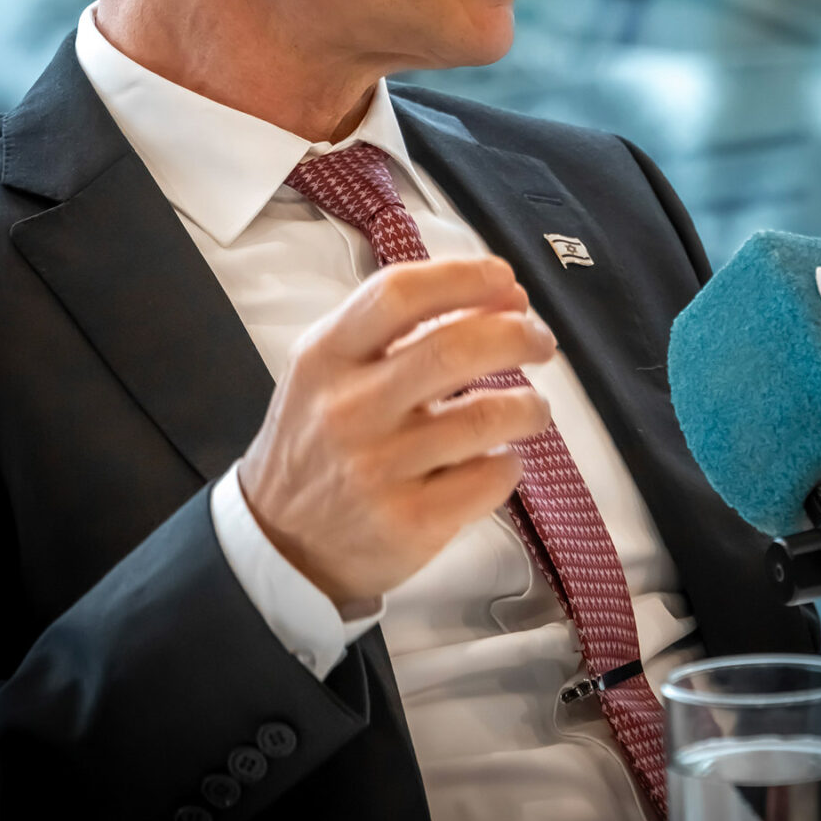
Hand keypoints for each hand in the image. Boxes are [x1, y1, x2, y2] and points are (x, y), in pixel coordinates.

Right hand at [236, 257, 556, 608]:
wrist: (281, 542)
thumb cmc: (319, 441)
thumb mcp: (329, 369)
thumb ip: (400, 327)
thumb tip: (504, 297)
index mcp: (326, 357)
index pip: (400, 294)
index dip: (464, 277)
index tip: (505, 280)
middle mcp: (350, 409)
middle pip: (456, 348)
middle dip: (518, 335)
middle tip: (539, 341)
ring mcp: (379, 469)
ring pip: (488, 417)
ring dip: (529, 405)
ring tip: (530, 408)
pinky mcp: (410, 522)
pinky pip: (490, 478)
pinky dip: (510, 463)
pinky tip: (499, 460)